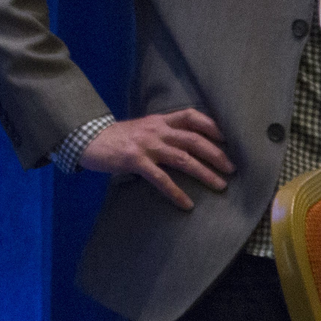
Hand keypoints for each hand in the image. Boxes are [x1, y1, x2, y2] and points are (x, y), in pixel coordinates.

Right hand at [80, 108, 232, 209]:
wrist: (89, 139)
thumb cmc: (117, 137)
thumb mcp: (142, 128)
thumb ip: (162, 132)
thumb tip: (187, 145)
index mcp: (159, 120)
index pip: (190, 116)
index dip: (211, 125)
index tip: (228, 138)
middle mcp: (156, 130)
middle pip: (193, 139)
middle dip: (216, 154)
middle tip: (232, 169)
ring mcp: (146, 145)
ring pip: (183, 158)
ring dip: (204, 173)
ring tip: (220, 186)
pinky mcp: (136, 160)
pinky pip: (161, 178)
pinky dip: (176, 192)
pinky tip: (186, 204)